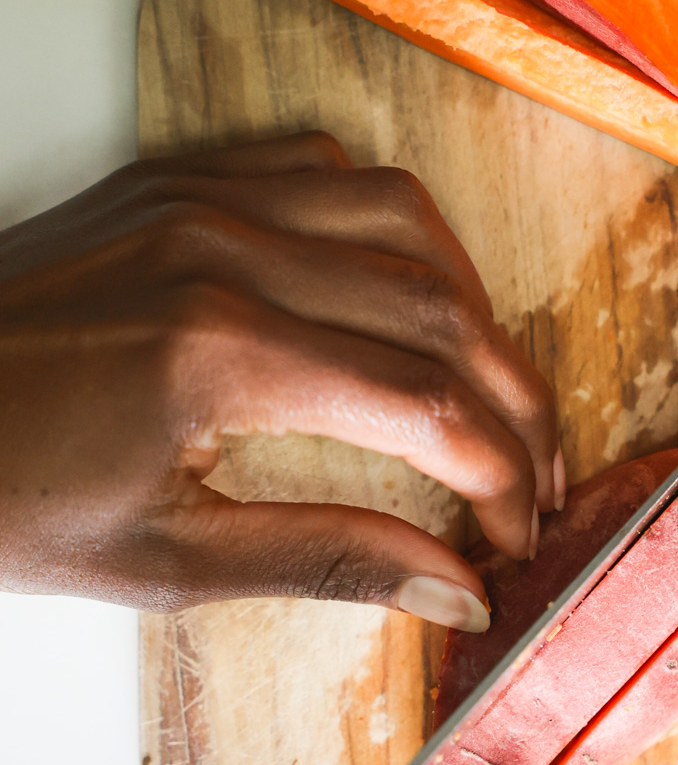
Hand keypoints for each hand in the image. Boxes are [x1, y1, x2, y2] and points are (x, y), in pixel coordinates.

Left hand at [0, 132, 562, 629]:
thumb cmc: (3, 494)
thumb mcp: (169, 563)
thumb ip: (332, 562)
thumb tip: (458, 591)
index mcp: (219, 357)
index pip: (430, 410)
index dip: (501, 480)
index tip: (514, 535)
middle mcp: (222, 252)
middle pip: (445, 313)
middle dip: (519, 407)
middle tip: (538, 479)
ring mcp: (198, 200)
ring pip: (407, 224)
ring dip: (477, 313)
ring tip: (497, 393)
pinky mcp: (176, 181)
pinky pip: (328, 172)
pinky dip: (396, 232)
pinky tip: (408, 294)